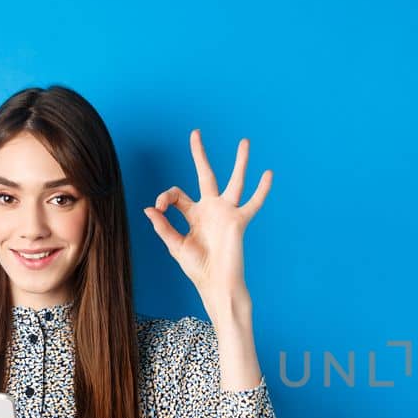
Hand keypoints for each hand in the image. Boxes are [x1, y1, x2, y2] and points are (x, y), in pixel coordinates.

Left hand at [143, 129, 272, 308]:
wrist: (216, 284)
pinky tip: (268, 174)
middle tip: (195, 133)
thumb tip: (149, 208)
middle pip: (206, 175)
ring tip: (244, 142)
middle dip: (200, 154)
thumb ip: (163, 226)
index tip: (158, 208)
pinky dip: (262, 190)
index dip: (164, 197)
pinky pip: (253, 203)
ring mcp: (226, 213)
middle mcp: (211, 209)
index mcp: (194, 215)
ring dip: (240, 162)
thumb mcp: (175, 246)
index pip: (177, 194)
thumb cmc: (197, 268)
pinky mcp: (238, 221)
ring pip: (235, 181)